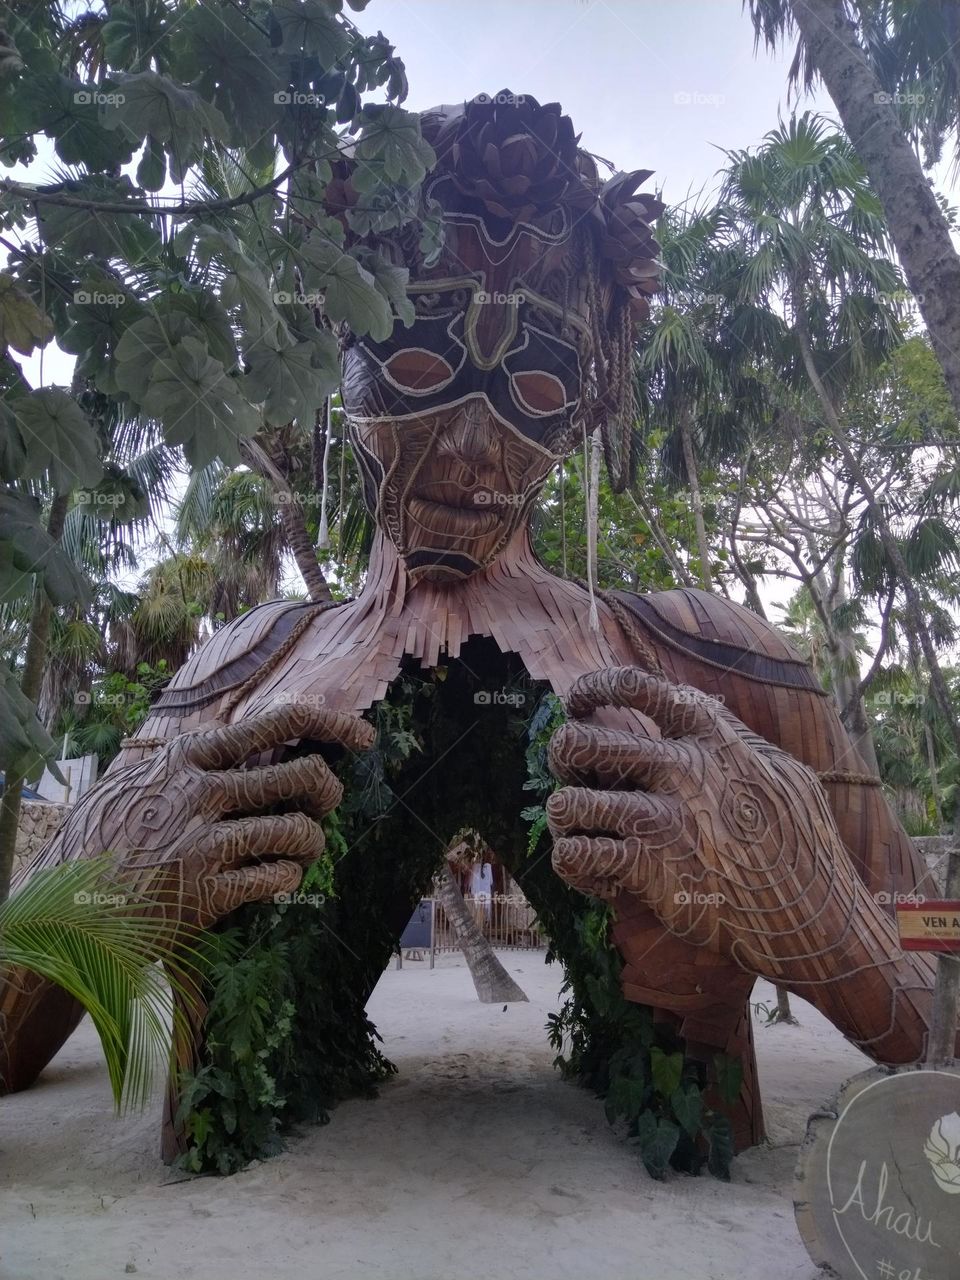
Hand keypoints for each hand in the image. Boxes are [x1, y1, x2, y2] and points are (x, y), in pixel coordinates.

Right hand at [47, 705, 373, 929]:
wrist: (68, 903)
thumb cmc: (103, 839)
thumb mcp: (139, 781)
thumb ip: (190, 764)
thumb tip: (246, 743)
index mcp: (190, 757)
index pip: (278, 721)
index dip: (332, 724)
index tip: (364, 737)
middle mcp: (203, 792)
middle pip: (303, 775)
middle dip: (327, 791)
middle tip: (323, 804)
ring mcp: (207, 840)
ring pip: (300, 829)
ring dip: (311, 841)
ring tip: (301, 848)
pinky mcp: (210, 889)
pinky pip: (279, 876)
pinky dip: (287, 878)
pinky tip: (274, 879)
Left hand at [546, 667, 862, 984]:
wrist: (815, 920)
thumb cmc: (804, 847)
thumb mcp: (784, 775)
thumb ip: (735, 742)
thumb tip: (705, 711)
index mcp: (711, 737)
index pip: (635, 687)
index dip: (594, 687)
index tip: (580, 703)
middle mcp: (681, 769)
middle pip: (582, 743)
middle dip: (563, 757)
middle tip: (573, 774)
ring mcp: (662, 819)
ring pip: (567, 802)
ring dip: (564, 817)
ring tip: (578, 829)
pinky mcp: (649, 870)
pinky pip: (577, 857)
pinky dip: (575, 866)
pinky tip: (599, 875)